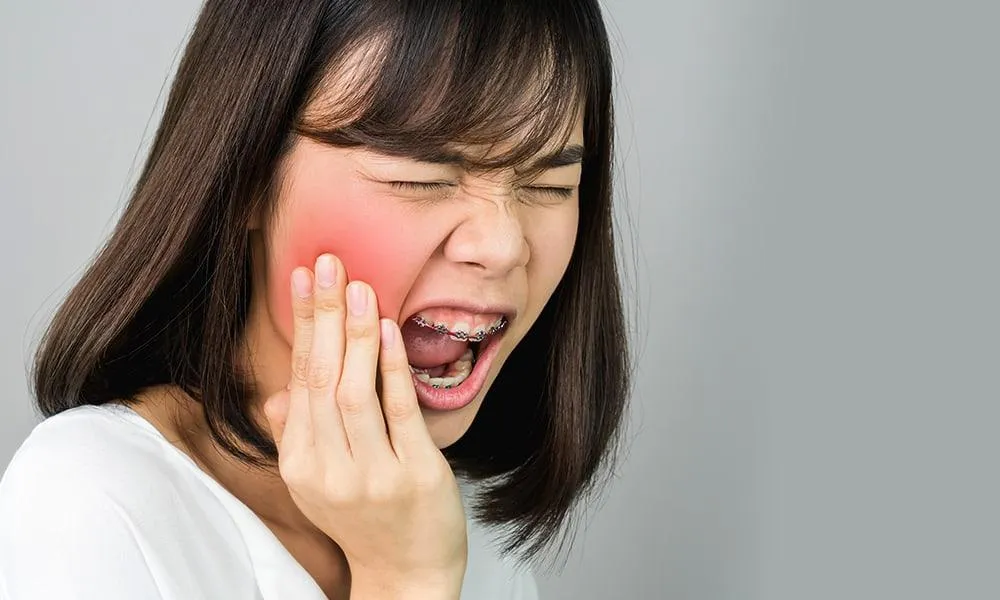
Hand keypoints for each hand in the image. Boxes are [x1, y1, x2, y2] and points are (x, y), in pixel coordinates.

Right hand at [263, 254, 466, 597]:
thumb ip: (297, 436)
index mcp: (301, 464)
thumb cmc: (364, 520)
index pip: (298, 379)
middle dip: (324, 316)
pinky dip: (391, 369)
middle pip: (321, 378)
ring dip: (356, 335)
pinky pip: (398, 413)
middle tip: (329, 264)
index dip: (302, 325)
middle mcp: (328, 470)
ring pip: (354, 392)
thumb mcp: (319, 483)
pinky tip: (390, 331)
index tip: (303, 277)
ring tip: (359, 288)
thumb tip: (279, 395)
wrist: (406, 576)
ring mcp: (371, 475)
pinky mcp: (414, 477)